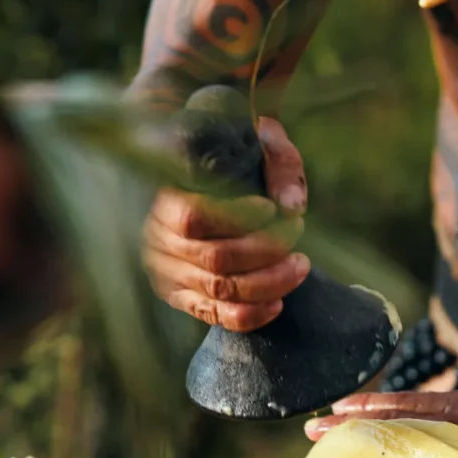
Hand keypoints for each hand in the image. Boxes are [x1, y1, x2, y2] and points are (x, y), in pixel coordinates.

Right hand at [143, 118, 309, 332]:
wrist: (205, 176)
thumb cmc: (234, 158)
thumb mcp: (257, 142)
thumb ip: (278, 164)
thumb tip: (291, 206)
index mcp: (164, 196)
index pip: (194, 217)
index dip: (237, 219)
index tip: (270, 209)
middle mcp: (158, 237)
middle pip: (214, 257)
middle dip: (266, 251)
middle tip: (296, 233)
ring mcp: (167, 272)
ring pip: (219, 289)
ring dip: (268, 282)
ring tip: (299, 266)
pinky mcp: (181, 296)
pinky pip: (214, 315)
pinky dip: (250, 315)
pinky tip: (278, 302)